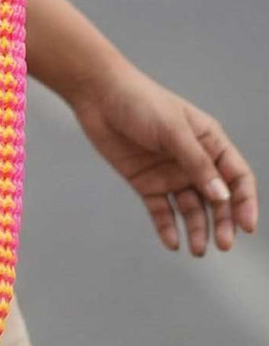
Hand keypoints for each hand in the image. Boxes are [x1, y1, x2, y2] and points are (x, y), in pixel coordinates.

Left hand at [69, 61, 258, 254]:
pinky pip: (160, 210)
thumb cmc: (140, 101)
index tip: (246, 226)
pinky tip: (173, 243)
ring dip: (197, 229)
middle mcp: (193, 161)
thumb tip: (221, 196)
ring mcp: (168, 173)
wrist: (97, 95)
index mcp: (209, 142)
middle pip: (216, 199)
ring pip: (190, 208)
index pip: (237, 177)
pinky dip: (167, 227)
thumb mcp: (172, 129)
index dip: (244, 202)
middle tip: (223, 245)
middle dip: (222, 223)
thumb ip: (196, 163)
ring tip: (197, 250)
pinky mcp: (144, 181)